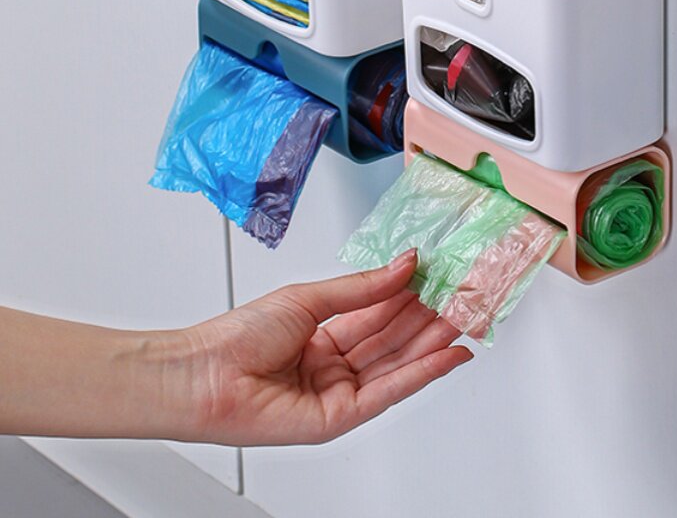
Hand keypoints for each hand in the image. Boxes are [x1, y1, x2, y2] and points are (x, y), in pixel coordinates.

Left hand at [181, 250, 473, 445]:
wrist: (204, 375)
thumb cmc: (238, 337)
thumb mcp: (309, 299)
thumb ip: (363, 288)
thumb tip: (404, 265)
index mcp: (323, 335)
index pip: (379, 312)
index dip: (411, 293)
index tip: (440, 273)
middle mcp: (334, 365)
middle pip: (394, 338)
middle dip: (431, 316)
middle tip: (464, 294)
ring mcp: (339, 392)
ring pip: (398, 363)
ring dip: (435, 341)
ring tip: (466, 317)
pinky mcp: (340, 418)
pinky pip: (389, 391)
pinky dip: (422, 372)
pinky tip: (447, 355)